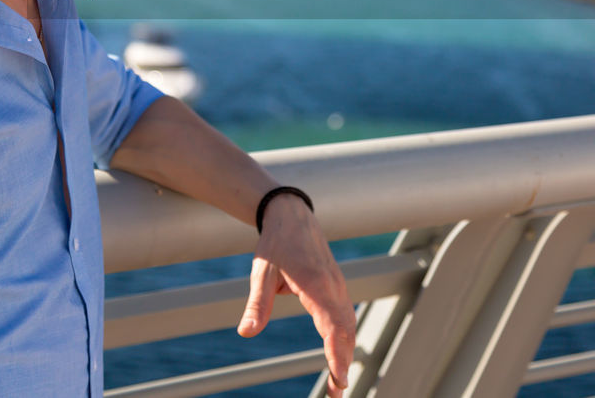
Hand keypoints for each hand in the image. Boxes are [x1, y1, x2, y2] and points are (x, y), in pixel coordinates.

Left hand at [237, 193, 355, 396]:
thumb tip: (245, 332)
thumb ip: (257, 303)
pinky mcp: (336, 286)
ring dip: (346, 352)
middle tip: (337, 392)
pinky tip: (339, 354)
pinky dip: (346, 338)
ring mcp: (338, 286)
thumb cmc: (275, 243)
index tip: (339, 379)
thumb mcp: (261, 272)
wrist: (291, 214)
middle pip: (347, 331)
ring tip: (338, 382)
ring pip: (349, 325)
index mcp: (317, 285)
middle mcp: (334, 288)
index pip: (333, 327)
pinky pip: (346, 316)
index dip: (337, 354)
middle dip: (344, 362)